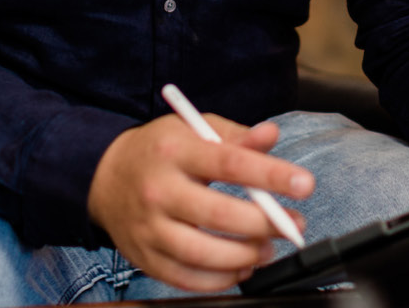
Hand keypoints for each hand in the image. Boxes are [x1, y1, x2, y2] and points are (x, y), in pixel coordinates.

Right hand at [87, 112, 312, 291]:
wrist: (104, 176)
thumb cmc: (159, 151)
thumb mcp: (193, 128)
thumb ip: (235, 135)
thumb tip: (271, 136)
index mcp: (174, 151)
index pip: (229, 163)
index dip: (271, 175)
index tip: (305, 184)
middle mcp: (158, 190)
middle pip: (217, 214)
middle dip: (264, 223)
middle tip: (292, 224)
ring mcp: (148, 227)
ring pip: (201, 252)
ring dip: (244, 255)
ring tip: (267, 249)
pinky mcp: (144, 256)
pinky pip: (184, 278)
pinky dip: (219, 279)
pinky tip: (239, 267)